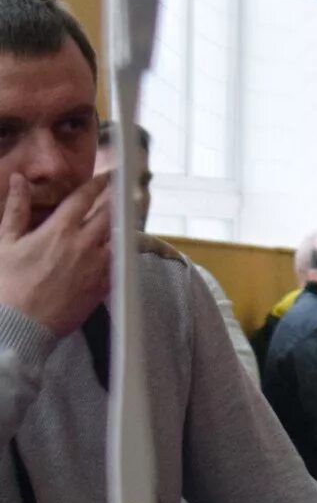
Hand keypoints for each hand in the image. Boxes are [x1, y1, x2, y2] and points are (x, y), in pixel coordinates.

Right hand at [0, 174, 110, 335]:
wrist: (18, 325)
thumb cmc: (6, 284)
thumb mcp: (5, 242)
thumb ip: (16, 209)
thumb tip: (19, 180)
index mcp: (59, 230)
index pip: (85, 198)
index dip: (98, 184)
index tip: (107, 176)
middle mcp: (84, 244)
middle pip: (109, 214)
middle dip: (115, 200)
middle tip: (120, 192)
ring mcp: (98, 265)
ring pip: (117, 237)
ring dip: (117, 226)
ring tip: (120, 219)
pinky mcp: (104, 285)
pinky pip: (118, 262)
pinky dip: (118, 252)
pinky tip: (115, 249)